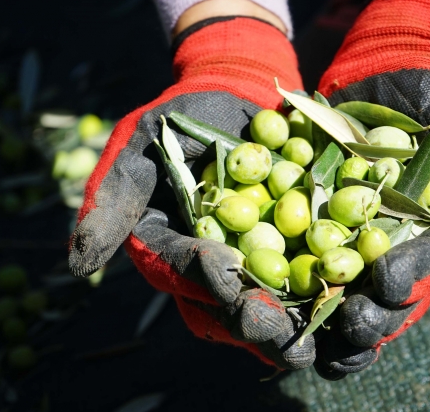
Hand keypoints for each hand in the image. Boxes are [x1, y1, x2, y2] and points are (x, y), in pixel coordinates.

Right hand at [68, 16, 314, 369]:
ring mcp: (257, 256)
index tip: (227, 281)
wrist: (235, 92)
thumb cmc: (179, 116)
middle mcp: (215, 263)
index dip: (205, 279)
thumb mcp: (138, 148)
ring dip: (297, 320)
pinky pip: (312, 268)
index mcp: (174, 249)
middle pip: (232, 303)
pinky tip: (353, 295)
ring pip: (275, 299)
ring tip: (320, 337)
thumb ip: (111, 200)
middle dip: (255, 319)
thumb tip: (76, 265)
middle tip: (280, 335)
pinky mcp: (296, 242)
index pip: (187, 272)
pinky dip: (330, 284)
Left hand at [312, 0, 429, 377]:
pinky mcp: (316, 213)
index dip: (411, 278)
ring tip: (311, 340)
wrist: (388, 62)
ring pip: (342, 285)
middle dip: (368, 313)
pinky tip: (270, 294)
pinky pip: (301, 248)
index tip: (390, 286)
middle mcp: (395, 241)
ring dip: (326, 315)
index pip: (428, 264)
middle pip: (383, 291)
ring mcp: (352, 230)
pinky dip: (286, 272)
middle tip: (348, 325)